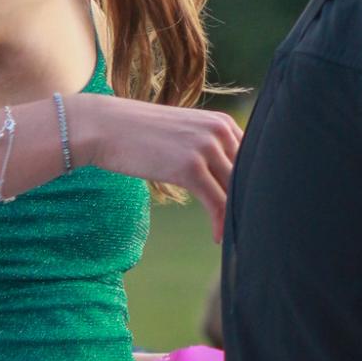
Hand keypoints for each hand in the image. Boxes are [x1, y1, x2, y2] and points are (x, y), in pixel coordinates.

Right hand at [89, 99, 242, 240]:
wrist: (105, 126)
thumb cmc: (140, 133)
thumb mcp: (183, 134)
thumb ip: (207, 149)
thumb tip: (223, 177)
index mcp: (222, 123)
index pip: (253, 160)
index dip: (256, 186)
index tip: (254, 209)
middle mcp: (220, 132)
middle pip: (249, 176)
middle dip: (250, 203)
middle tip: (248, 227)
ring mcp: (206, 148)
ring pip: (236, 191)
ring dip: (237, 217)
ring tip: (235, 236)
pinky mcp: (190, 168)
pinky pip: (217, 202)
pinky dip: (220, 223)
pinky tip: (217, 237)